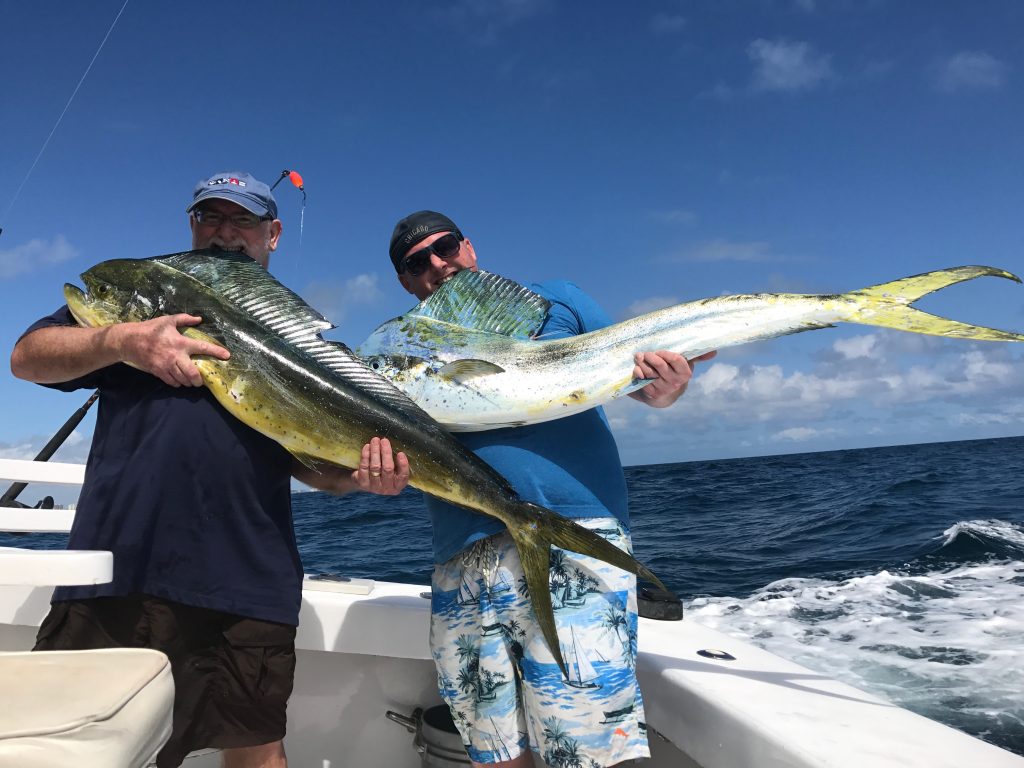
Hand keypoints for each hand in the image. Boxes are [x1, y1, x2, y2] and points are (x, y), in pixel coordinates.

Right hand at [115, 314, 229, 386]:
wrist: (129, 341)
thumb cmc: (150, 329)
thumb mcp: (168, 320)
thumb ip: (185, 319)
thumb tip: (199, 319)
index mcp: (180, 342)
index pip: (202, 348)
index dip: (216, 352)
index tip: (227, 356)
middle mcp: (175, 356)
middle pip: (193, 374)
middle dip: (199, 380)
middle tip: (201, 381)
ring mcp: (166, 365)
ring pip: (183, 380)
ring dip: (188, 382)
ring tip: (190, 380)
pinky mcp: (158, 372)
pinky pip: (171, 382)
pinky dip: (177, 383)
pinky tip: (178, 380)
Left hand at [351, 437, 409, 494]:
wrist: (366, 481)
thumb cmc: (383, 472)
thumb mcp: (394, 471)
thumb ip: (397, 462)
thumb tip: (395, 446)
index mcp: (398, 486)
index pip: (403, 476)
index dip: (403, 464)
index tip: (400, 453)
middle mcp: (387, 488)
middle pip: (388, 469)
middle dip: (386, 452)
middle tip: (384, 440)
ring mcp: (374, 487)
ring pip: (375, 467)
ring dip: (375, 451)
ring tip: (375, 440)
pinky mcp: (363, 483)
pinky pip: (364, 467)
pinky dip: (365, 456)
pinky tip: (367, 447)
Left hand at [630, 350, 716, 407]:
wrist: (667, 395)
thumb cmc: (676, 372)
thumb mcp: (687, 364)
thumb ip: (698, 356)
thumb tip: (714, 351)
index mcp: (685, 373)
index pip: (676, 359)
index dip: (665, 353)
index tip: (658, 350)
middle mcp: (675, 382)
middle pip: (660, 365)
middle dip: (650, 357)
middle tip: (644, 353)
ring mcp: (663, 389)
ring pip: (650, 373)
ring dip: (642, 364)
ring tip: (638, 357)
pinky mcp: (652, 393)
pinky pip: (643, 381)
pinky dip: (638, 373)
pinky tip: (636, 368)